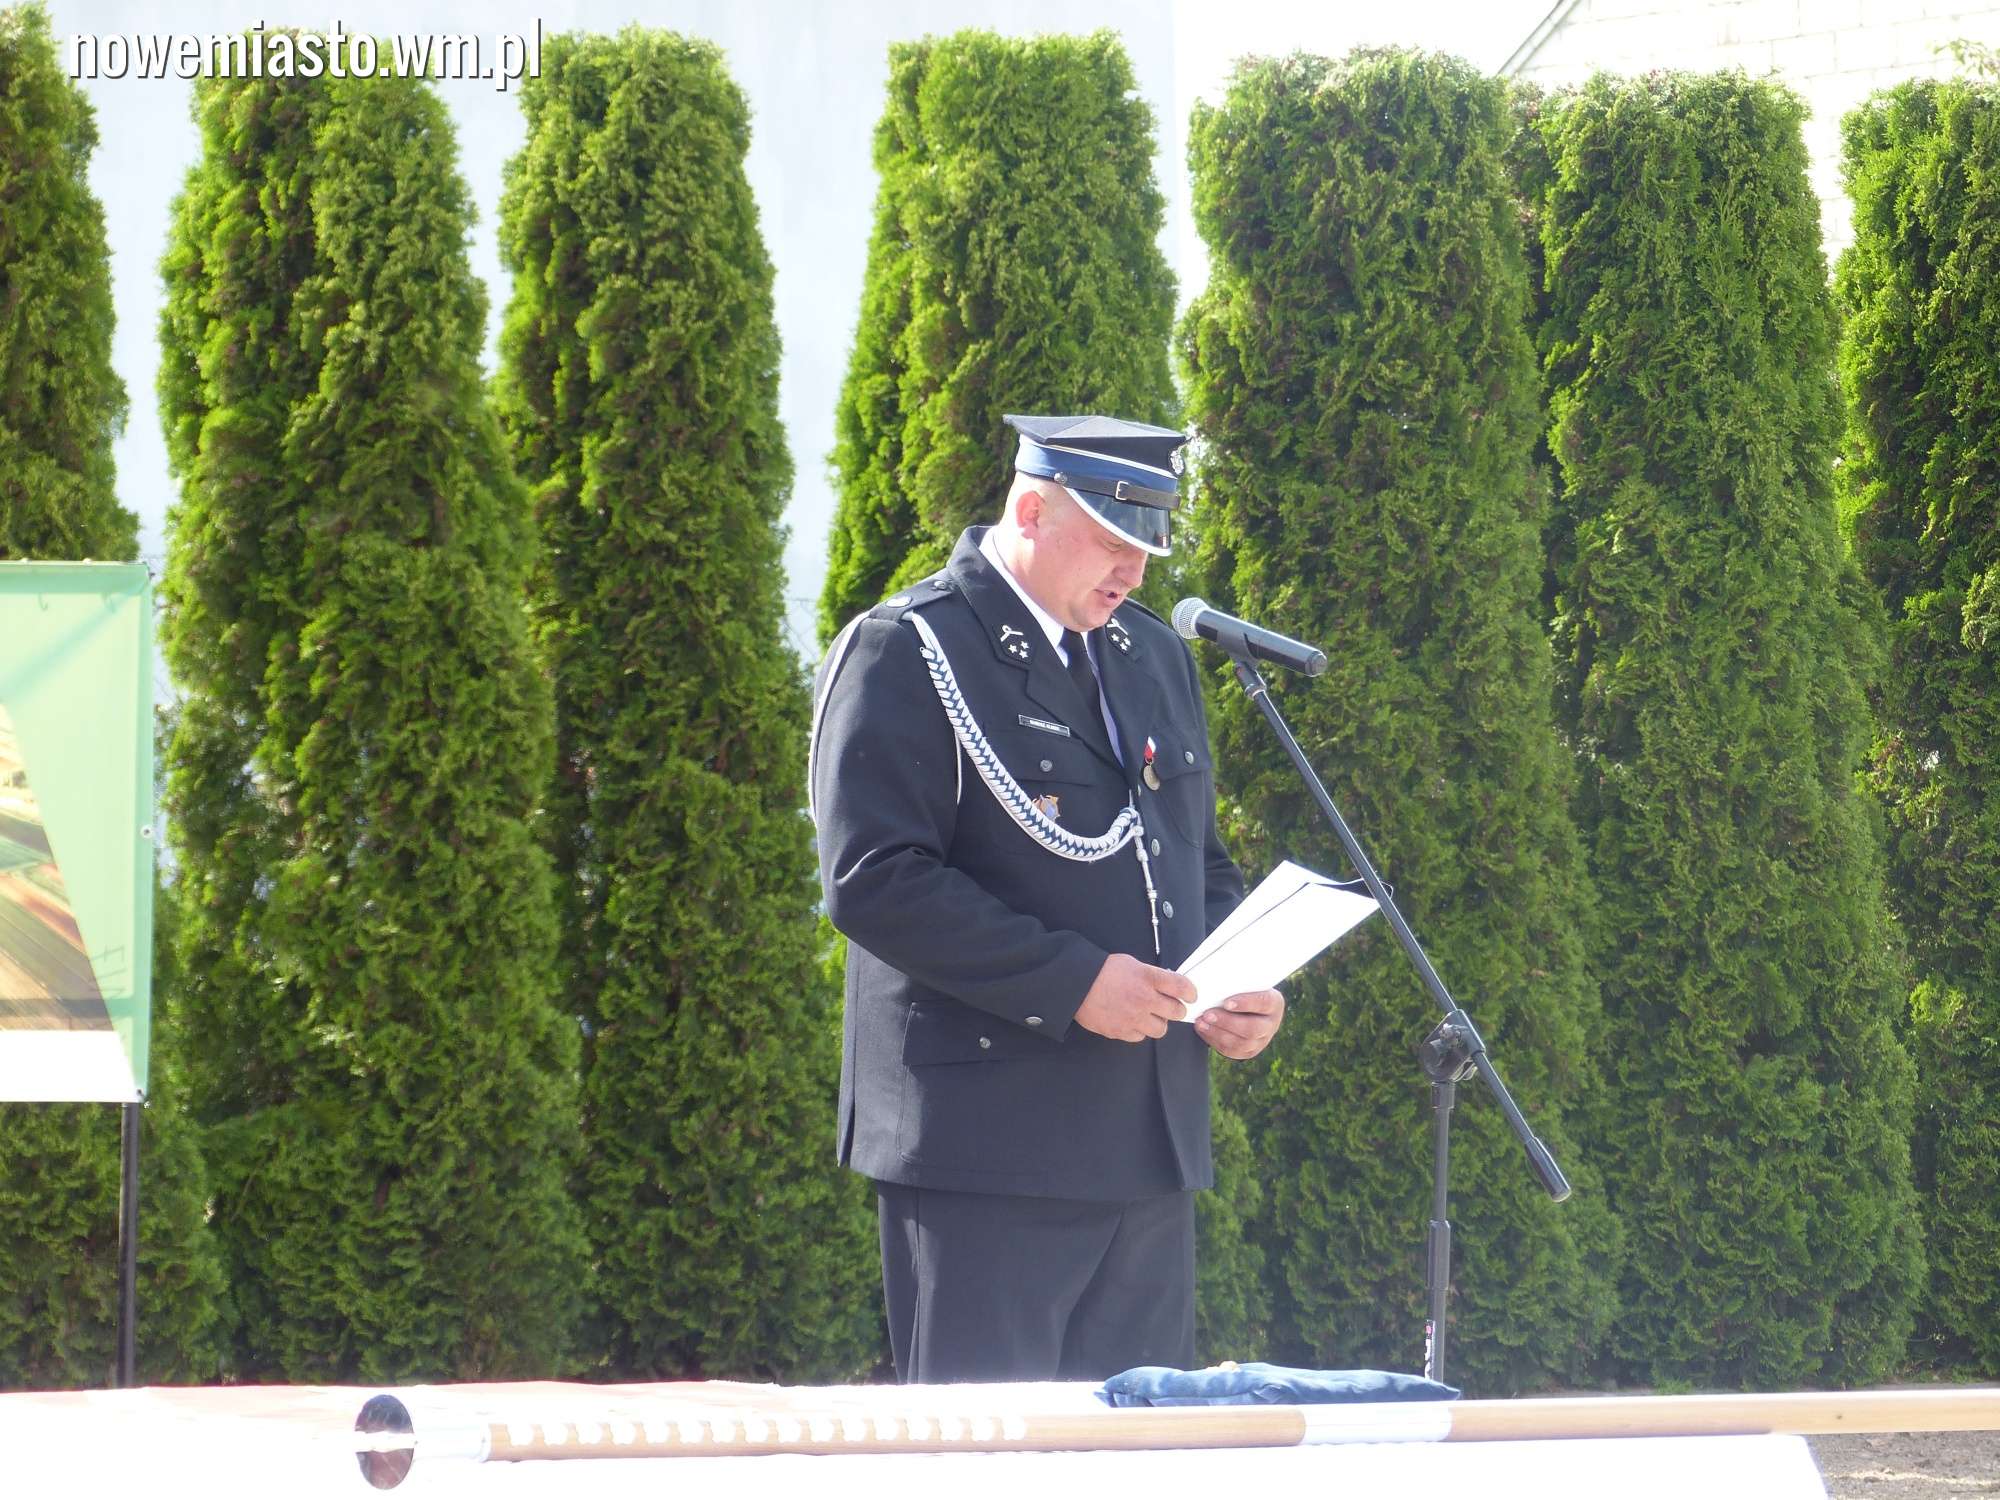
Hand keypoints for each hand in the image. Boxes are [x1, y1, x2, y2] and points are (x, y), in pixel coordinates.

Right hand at [1074, 954, 1195, 1041]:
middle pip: (1177, 1012)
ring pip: (1161, 1029)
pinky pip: (1141, 1037)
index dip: (1191, 992)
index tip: (1190, 995)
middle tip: (1169, 1006)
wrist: (1076, 984)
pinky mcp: (1121, 1031)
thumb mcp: (1132, 964)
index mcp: (1148, 978)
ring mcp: (1133, 1018)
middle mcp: (1144, 999)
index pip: (1182, 987)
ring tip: (1148, 1015)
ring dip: (1158, 1022)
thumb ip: (1152, 976)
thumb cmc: (1103, 971)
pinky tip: (1132, 1020)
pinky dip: (1139, 1030)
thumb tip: (1167, 986)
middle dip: (1176, 1009)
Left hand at [1195, 989, 1283, 1059]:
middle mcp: (1271, 1024)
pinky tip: (1203, 1030)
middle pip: (1252, 1028)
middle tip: (1208, 1014)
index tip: (1227, 1003)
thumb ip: (1236, 985)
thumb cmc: (1243, 991)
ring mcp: (1261, 1041)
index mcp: (1274, 1003)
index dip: (1245, 1003)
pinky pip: (1231, 1050)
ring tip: (1201, 1022)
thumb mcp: (1246, 985)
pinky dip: (1214, 1040)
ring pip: (1241, 1043)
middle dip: (1227, 1022)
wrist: (1247, 1007)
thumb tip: (1216, 984)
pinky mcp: (1248, 1052)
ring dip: (1218, 1033)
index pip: (1263, 1003)